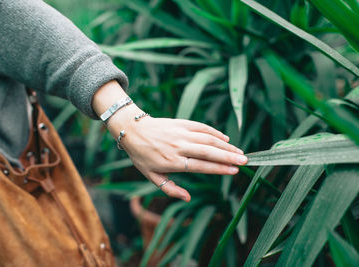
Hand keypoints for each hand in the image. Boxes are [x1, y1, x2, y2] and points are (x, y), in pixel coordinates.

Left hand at [106, 105, 246, 201]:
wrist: (132, 130)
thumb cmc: (142, 156)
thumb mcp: (151, 176)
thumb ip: (170, 189)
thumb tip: (188, 198)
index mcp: (172, 161)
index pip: (200, 166)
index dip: (219, 169)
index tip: (234, 171)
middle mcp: (178, 146)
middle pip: (208, 151)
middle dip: (228, 156)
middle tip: (245, 161)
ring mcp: (181, 133)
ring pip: (208, 138)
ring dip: (225, 145)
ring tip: (239, 152)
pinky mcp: (181, 123)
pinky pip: (201, 127)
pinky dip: (214, 132)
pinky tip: (225, 138)